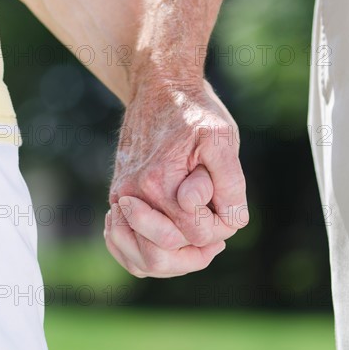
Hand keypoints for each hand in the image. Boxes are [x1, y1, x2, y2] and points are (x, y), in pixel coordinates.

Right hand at [106, 76, 247, 276]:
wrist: (159, 90)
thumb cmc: (194, 113)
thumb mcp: (222, 139)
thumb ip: (230, 182)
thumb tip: (230, 221)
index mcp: (160, 184)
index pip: (197, 235)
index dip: (221, 225)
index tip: (225, 201)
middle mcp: (132, 197)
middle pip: (162, 256)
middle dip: (198, 247)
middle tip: (216, 224)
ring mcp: (120, 199)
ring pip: (141, 259)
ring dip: (174, 257)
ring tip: (197, 235)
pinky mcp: (118, 199)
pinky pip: (124, 246)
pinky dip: (146, 253)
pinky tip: (170, 240)